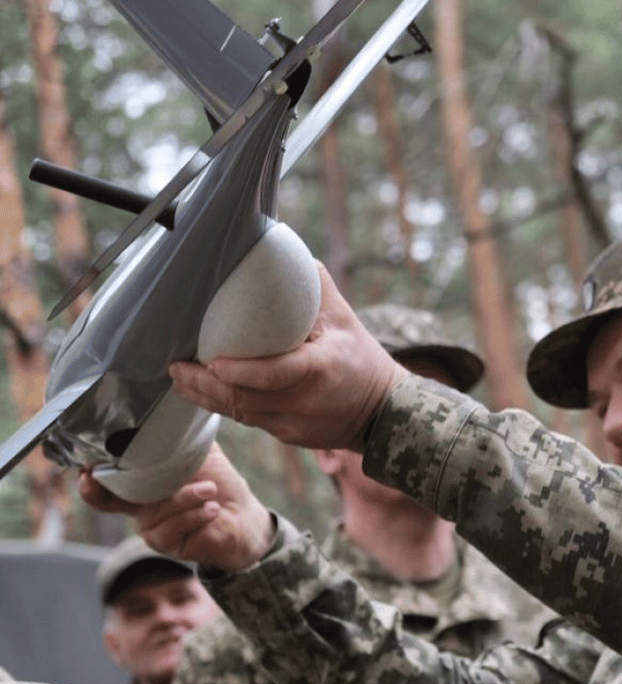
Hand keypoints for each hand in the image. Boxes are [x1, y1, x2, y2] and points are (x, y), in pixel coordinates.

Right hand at [80, 444, 273, 571]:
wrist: (244, 515)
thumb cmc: (219, 482)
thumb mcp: (199, 453)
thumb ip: (181, 437)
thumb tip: (172, 409)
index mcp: (141, 482)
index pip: (105, 479)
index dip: (89, 474)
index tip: (84, 465)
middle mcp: (139, 506)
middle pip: (104, 501)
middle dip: (97, 490)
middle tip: (95, 477)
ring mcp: (150, 527)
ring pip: (151, 511)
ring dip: (185, 497)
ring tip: (210, 489)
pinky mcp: (167, 544)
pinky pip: (170, 529)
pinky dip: (194, 515)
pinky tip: (213, 509)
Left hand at [169, 262, 405, 450]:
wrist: (382, 413)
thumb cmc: (362, 358)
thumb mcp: (345, 318)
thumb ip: (312, 285)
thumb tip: (277, 248)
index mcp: (320, 369)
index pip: (274, 374)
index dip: (240, 371)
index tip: (211, 361)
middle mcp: (304, 401)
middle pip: (244, 398)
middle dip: (204, 384)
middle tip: (176, 365)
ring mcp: (293, 423)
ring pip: (240, 412)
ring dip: (205, 395)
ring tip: (180, 377)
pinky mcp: (286, 435)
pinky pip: (249, 420)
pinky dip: (224, 404)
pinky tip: (203, 391)